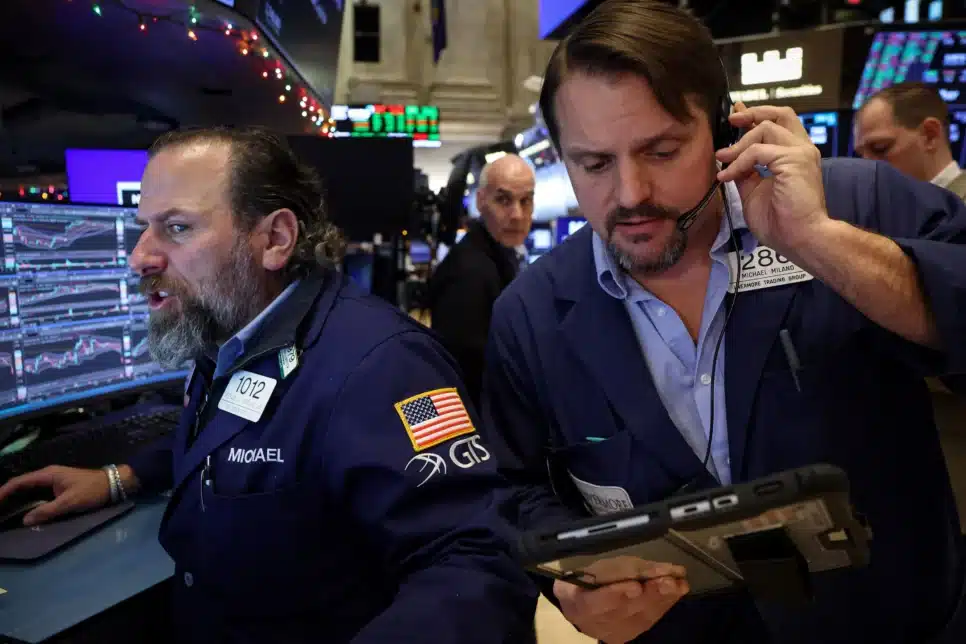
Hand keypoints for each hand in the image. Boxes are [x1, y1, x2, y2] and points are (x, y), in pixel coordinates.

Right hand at [0, 466, 112, 525]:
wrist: (114, 483)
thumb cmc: (92, 490)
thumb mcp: (70, 502)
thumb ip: (48, 511)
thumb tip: (25, 520)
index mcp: (48, 474)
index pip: (19, 482)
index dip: (3, 491)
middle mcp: (48, 475)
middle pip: (21, 484)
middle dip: (6, 495)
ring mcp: (53, 480)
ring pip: (28, 489)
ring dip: (16, 498)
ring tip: (4, 511)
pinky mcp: (59, 487)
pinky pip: (37, 493)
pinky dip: (27, 500)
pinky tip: (22, 509)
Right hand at [553, 564, 688, 643]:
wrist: (581, 606)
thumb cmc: (588, 580)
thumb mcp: (600, 567)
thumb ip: (625, 568)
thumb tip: (656, 567)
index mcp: (579, 602)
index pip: (595, 602)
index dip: (615, 594)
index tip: (635, 586)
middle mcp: (595, 624)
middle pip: (623, 611)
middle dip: (648, 595)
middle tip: (669, 582)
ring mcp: (612, 632)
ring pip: (638, 617)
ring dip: (662, 600)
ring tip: (679, 585)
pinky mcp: (628, 635)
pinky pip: (647, 621)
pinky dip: (663, 605)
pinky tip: (676, 593)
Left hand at [715, 102, 829, 256]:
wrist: (799, 238)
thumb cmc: (781, 222)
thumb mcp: (753, 192)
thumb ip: (745, 172)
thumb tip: (728, 160)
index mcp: (795, 155)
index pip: (778, 123)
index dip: (756, 115)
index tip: (735, 114)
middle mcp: (802, 149)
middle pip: (780, 114)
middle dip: (752, 113)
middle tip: (731, 120)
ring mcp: (801, 153)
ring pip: (765, 128)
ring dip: (739, 144)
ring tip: (724, 162)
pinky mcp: (794, 160)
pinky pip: (757, 151)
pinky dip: (738, 162)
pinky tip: (727, 176)